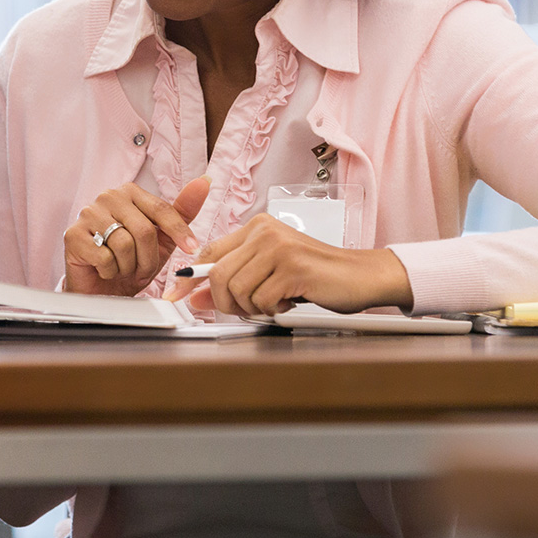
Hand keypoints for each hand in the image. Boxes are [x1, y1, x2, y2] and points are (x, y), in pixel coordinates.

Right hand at [63, 176, 209, 296]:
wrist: (102, 288)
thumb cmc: (131, 260)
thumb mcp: (163, 238)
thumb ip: (182, 211)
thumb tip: (204, 181)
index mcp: (130, 192)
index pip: (161, 209)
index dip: (179, 232)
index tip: (192, 248)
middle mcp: (107, 197)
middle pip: (144, 230)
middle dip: (149, 258)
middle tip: (142, 268)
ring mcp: (87, 214)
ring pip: (124, 245)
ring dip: (129, 266)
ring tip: (122, 268)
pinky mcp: (73, 235)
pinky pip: (105, 257)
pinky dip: (110, 271)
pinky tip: (104, 268)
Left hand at [168, 213, 413, 316]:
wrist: (362, 275)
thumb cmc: (318, 276)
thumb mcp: (270, 276)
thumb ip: (234, 282)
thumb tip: (195, 296)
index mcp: (257, 228)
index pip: (209, 252)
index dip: (190, 279)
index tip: (176, 296)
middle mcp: (265, 232)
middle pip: (219, 275)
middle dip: (226, 302)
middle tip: (249, 309)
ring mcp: (279, 247)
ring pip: (237, 289)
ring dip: (252, 308)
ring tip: (275, 302)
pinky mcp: (293, 267)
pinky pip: (261, 299)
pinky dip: (271, 309)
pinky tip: (289, 301)